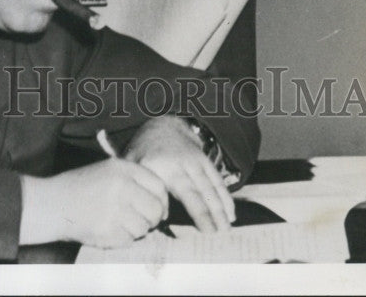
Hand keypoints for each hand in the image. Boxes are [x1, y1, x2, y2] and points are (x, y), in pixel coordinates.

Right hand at [20, 158, 167, 247]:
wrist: (53, 204)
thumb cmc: (81, 186)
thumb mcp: (107, 170)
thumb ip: (134, 179)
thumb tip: (161, 201)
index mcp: (122, 169)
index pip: (159, 186)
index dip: (162, 201)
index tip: (160, 209)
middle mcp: (121, 187)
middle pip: (155, 209)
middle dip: (153, 218)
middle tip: (144, 220)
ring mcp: (115, 210)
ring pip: (144, 228)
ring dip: (137, 230)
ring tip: (121, 223)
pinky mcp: (107, 231)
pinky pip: (129, 240)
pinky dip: (123, 239)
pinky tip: (110, 229)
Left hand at [124, 116, 234, 231]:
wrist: (160, 127)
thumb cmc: (144, 156)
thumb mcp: (135, 169)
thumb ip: (144, 192)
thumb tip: (160, 218)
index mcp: (161, 167)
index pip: (180, 193)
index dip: (193, 211)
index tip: (202, 231)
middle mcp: (180, 163)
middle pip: (198, 192)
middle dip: (209, 214)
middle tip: (218, 236)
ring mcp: (194, 160)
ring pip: (210, 186)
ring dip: (220, 208)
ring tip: (227, 230)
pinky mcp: (204, 160)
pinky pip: (217, 180)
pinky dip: (225, 197)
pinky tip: (230, 215)